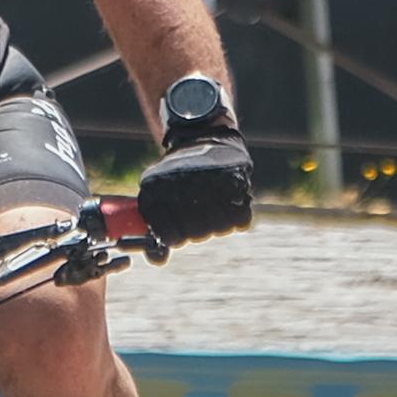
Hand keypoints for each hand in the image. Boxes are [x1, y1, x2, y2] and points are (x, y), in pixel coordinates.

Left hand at [138, 103, 257, 243]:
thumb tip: (157, 260)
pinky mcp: (235, 180)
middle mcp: (180, 187)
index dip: (177, 235)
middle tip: (198, 209)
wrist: (203, 135)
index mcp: (155, 192)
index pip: (171, 238)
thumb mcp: (159, 197)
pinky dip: (237, 214)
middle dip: (198, 227)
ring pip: (219, 229)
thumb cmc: (179, 175)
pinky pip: (240, 219)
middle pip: (195, 235)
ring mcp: (208, 183)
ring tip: (213, 200)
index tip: (179, 223)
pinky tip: (229, 200)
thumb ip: (159, 230)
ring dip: (218, 220)